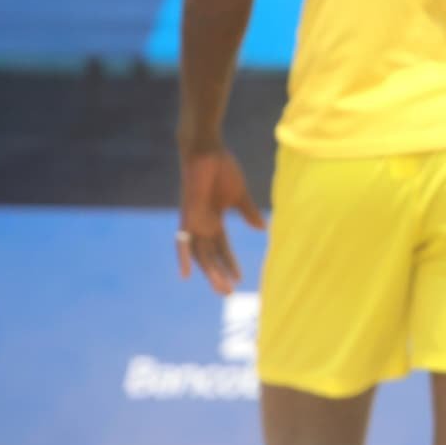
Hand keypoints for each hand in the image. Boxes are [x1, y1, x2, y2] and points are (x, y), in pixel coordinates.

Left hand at [176, 147, 264, 292]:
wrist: (207, 150)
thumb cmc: (222, 169)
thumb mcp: (239, 195)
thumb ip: (248, 213)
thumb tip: (264, 229)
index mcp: (215, 219)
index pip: (222, 247)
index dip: (230, 262)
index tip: (240, 278)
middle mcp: (202, 224)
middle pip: (210, 255)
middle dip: (219, 274)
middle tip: (228, 293)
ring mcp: (194, 221)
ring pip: (201, 254)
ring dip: (210, 272)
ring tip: (222, 288)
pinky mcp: (188, 215)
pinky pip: (182, 240)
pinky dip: (183, 256)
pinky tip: (185, 274)